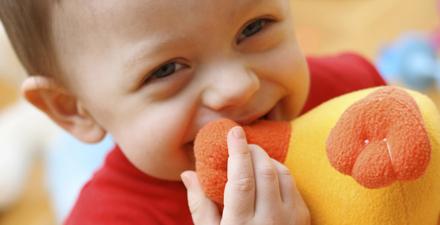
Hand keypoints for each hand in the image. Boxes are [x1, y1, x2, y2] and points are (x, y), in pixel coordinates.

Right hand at [181, 126, 309, 224]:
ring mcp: (290, 221)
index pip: (242, 180)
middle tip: (242, 142)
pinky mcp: (303, 219)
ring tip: (253, 157)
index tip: (233, 132)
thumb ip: (199, 204)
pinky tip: (268, 173)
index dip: (238, 152)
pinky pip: (293, 185)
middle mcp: (269, 222)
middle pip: (265, 171)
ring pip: (282, 174)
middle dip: (253, 150)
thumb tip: (187, 173)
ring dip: (267, 159)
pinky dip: (280, 172)